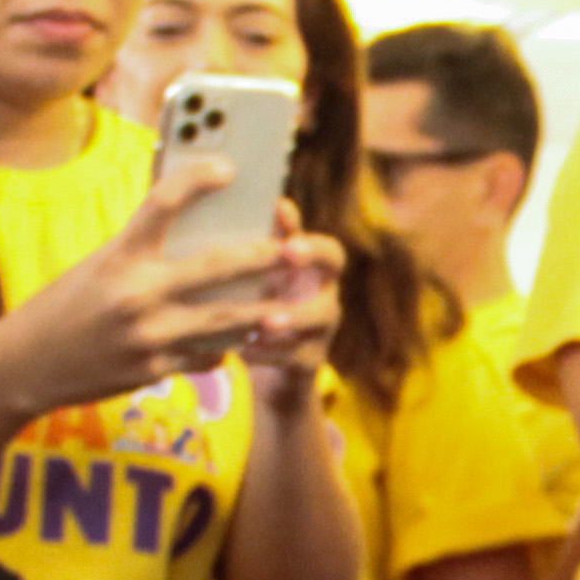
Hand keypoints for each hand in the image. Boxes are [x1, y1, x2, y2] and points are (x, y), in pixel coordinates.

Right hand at [0, 156, 289, 409]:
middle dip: (262, 258)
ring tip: (285, 308)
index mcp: (118, 256)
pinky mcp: (152, 370)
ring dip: (260, 313)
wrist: (26, 364)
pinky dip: (224, 347)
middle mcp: (134, 293)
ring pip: (225, 321)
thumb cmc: (66, 306)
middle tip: (293, 250)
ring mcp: (147, 336)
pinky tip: (236, 341)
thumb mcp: (97, 266)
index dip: (197, 179)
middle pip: (216, 267)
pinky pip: (206, 356)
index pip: (162, 203)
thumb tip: (199, 228)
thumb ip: (143, 250)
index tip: (229, 168)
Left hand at [236, 212, 345, 403]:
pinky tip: (245, 350)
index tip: (285, 225)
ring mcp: (323, 328)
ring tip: (264, 318)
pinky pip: (300, 357)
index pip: (325, 245)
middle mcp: (325, 292)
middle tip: (287, 252)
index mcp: (310, 269)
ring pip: (322, 315)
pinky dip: (271, 354)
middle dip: (312, 256)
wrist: (270, 375)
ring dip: (292, 314)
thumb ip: (262, 244)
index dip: (309, 235)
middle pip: (334, 265)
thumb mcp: (258, 279)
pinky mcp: (312, 362)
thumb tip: (269, 204)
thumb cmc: (260, 311)